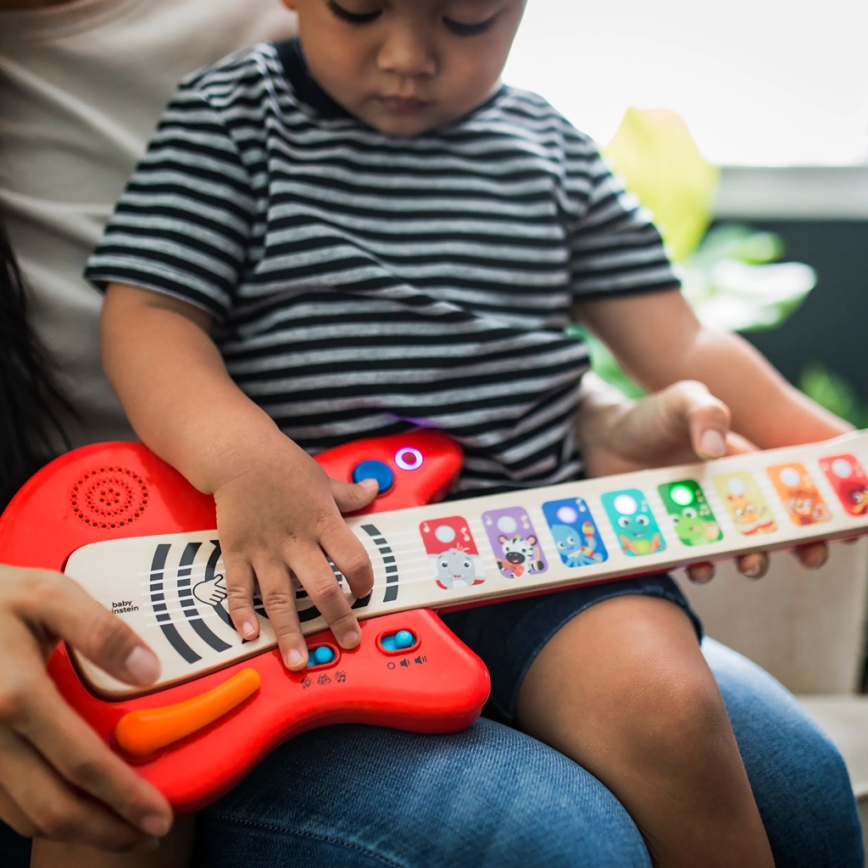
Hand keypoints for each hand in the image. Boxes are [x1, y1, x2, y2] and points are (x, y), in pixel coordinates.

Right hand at [0, 565, 171, 850]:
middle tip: (147, 831)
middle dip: (106, 830)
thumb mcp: (51, 595)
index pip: (82, 764)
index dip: (124, 796)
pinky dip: (42, 814)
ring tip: (119, 823)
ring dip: (76, 829)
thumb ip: (101, 631)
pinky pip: (3, 802)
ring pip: (25, 815)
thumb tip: (147, 671)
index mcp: (16, 697)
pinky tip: (74, 802)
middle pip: (51, 808)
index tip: (159, 814)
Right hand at [213, 434, 378, 670]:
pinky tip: (250, 635)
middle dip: (337, 619)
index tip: (366, 593)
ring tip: (298, 661)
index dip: (364, 581)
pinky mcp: (237, 553)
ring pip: (280, 598)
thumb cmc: (284, 466)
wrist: (240, 455)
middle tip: (348, 642)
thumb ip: (350, 494)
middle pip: (322, 587)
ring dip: (290, 632)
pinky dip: (243, 613)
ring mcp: (265, 550)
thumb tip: (374, 490)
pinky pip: (239, 589)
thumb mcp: (323, 479)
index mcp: (323, 522)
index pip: (353, 559)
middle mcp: (296, 541)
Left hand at [575, 376, 829, 581]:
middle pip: (774, 526)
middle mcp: (728, 496)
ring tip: (750, 564)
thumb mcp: (682, 401)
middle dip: (796, 544)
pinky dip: (697, 566)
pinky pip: (690, 558)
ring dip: (750, 560)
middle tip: (810, 557)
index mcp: (744, 464)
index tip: (845, 526)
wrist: (604, 436)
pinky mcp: (671, 533)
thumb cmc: (653, 416)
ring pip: (735, 548)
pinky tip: (696, 567)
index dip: (821, 508)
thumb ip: (704, 412)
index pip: (793, 488)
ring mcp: (700, 517)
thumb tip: (714, 448)